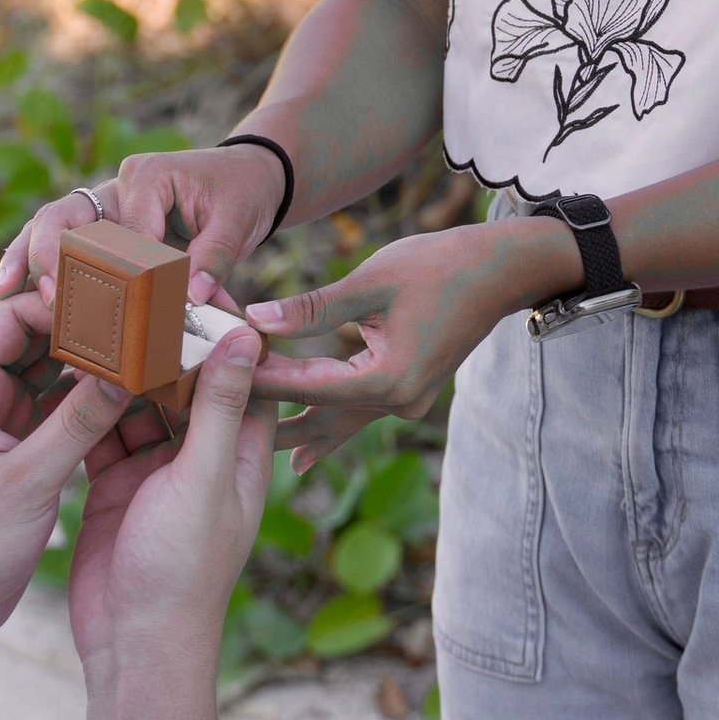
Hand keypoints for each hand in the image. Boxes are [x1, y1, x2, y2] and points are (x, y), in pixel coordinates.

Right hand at [0, 140, 289, 309]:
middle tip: (46, 294)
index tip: (123, 310)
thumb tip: (191, 298)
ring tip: (3, 294)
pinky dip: (32, 264)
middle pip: (68, 216)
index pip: (125, 230)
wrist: (244, 179)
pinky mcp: (99, 227)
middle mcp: (116, 187)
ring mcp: (103, 206)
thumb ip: (216, 258)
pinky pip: (59, 243)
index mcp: (148, 177)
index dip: (123, 272)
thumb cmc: (241, 195)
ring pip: (51, 228)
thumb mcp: (238, 221)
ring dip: (27, 259)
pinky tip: (6, 292)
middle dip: (51, 255)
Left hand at [0, 293, 154, 648]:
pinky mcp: (18, 444)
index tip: (118, 307)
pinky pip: (60, 404)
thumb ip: (76, 425)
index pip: (14, 317)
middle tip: (143, 323)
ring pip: (54, 369)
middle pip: (37, 336)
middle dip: (87, 329)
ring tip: (146, 352)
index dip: (63, 306)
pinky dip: (91, 398)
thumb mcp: (24, 484)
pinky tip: (132, 394)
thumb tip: (126, 371)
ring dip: (94, 363)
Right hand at [63, 317, 276, 678]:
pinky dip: (91, 399)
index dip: (226, 327)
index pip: (244, 372)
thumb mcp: (203, 481)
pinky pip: (105, 427)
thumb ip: (219, 409)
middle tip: (135, 286)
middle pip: (188, 379)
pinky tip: (69, 361)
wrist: (132, 648)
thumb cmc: (182, 573)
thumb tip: (247, 335)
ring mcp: (157, 469)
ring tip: (98, 312)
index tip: (199, 280)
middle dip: (165, 338)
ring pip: (143, 399)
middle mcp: (202, 456)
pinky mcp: (116, 483)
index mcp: (240, 453)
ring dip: (124, 364)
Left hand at [246, 220, 577, 467]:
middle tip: (217, 429)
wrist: (501, 271)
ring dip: (298, 428)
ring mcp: (407, 401)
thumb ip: (314, 306)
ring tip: (255, 454)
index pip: (308, 386)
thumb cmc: (441, 265)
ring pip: (339, 421)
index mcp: (388, 377)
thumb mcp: (373, 280)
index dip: (261, 381)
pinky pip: (359, 415)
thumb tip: (257, 319)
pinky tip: (309, 454)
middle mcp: (398, 400)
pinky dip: (330, 427)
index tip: (217, 380)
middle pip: (320, 414)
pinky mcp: (410, 391)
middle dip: (271, 416)